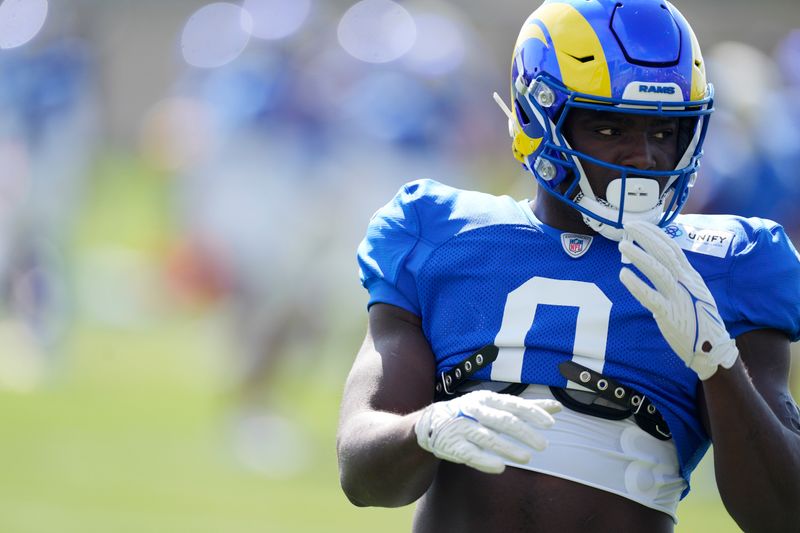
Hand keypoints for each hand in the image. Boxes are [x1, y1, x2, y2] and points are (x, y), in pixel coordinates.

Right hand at [414, 390, 560, 473]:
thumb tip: (558, 407)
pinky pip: (469, 453)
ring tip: (527, 458)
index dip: (532, 413)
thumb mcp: (497, 405)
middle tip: (543, 445)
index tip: (550, 424)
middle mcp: (474, 410)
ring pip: (487, 437)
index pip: (513, 404)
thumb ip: (526, 407)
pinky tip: (499, 468)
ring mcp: (462, 427)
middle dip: (524, 432)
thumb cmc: (474, 412)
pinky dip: (484, 460)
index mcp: (488, 399)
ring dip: (507, 447)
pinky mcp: (453, 445)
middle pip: (502, 420)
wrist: (433, 421)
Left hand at [618, 220, 738, 379]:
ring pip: (658, 270)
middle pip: (664, 253)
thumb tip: (659, 263)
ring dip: (639, 256)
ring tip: (622, 245)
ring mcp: (679, 297)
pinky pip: (651, 297)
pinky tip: (623, 275)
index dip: (655, 234)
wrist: (713, 349)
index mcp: (690, 276)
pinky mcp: (670, 314)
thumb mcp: (692, 292)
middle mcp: (686, 282)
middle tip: (627, 225)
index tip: (639, 224)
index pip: (672, 248)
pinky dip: (637, 285)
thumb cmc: (699, 320)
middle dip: (645, 237)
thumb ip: (677, 278)